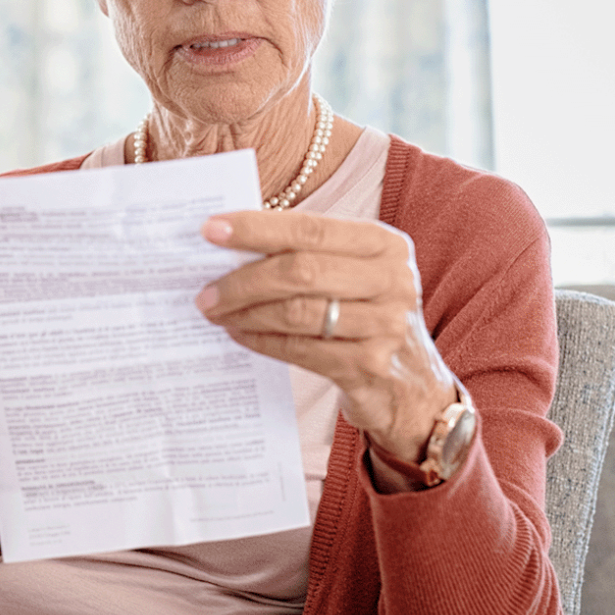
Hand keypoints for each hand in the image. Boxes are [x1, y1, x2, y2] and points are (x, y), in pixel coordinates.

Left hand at [193, 211, 456, 467]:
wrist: (411, 385)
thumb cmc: (365, 314)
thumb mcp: (352, 273)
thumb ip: (307, 254)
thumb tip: (229, 242)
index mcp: (385, 244)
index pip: (310, 229)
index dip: (256, 228)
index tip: (209, 231)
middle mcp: (392, 280)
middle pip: (300, 271)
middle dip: (243, 280)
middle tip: (204, 290)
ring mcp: (385, 325)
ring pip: (296, 312)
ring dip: (245, 312)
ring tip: (215, 312)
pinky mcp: (368, 366)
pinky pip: (299, 349)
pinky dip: (261, 340)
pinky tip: (240, 334)